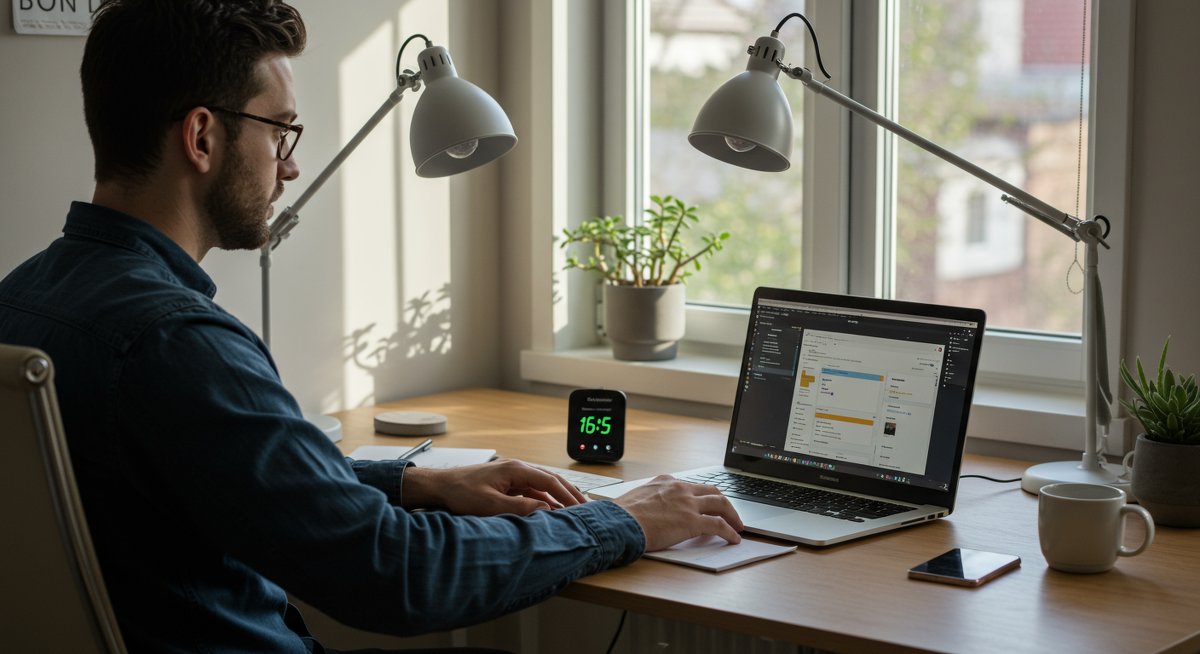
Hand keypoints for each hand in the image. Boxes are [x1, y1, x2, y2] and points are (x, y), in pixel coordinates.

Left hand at [402, 458, 586, 515]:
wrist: (439, 487)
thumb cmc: (460, 493)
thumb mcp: (491, 505)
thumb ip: (520, 508)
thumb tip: (546, 511)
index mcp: (516, 469)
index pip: (550, 482)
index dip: (567, 496)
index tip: (581, 509)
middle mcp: (517, 469)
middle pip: (551, 480)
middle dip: (569, 494)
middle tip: (587, 508)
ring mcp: (512, 475)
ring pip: (542, 485)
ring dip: (558, 498)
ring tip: (573, 510)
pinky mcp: (506, 483)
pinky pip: (531, 490)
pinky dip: (544, 499)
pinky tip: (550, 511)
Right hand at [613, 475, 743, 550]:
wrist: (619, 522)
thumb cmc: (622, 515)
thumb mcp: (637, 498)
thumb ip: (649, 500)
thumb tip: (647, 509)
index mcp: (666, 481)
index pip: (691, 485)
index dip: (702, 496)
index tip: (706, 503)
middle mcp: (680, 488)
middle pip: (711, 490)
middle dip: (723, 502)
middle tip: (729, 513)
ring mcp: (688, 504)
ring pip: (721, 504)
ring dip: (732, 515)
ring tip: (738, 525)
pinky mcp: (692, 521)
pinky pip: (719, 525)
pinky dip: (730, 532)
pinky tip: (734, 538)